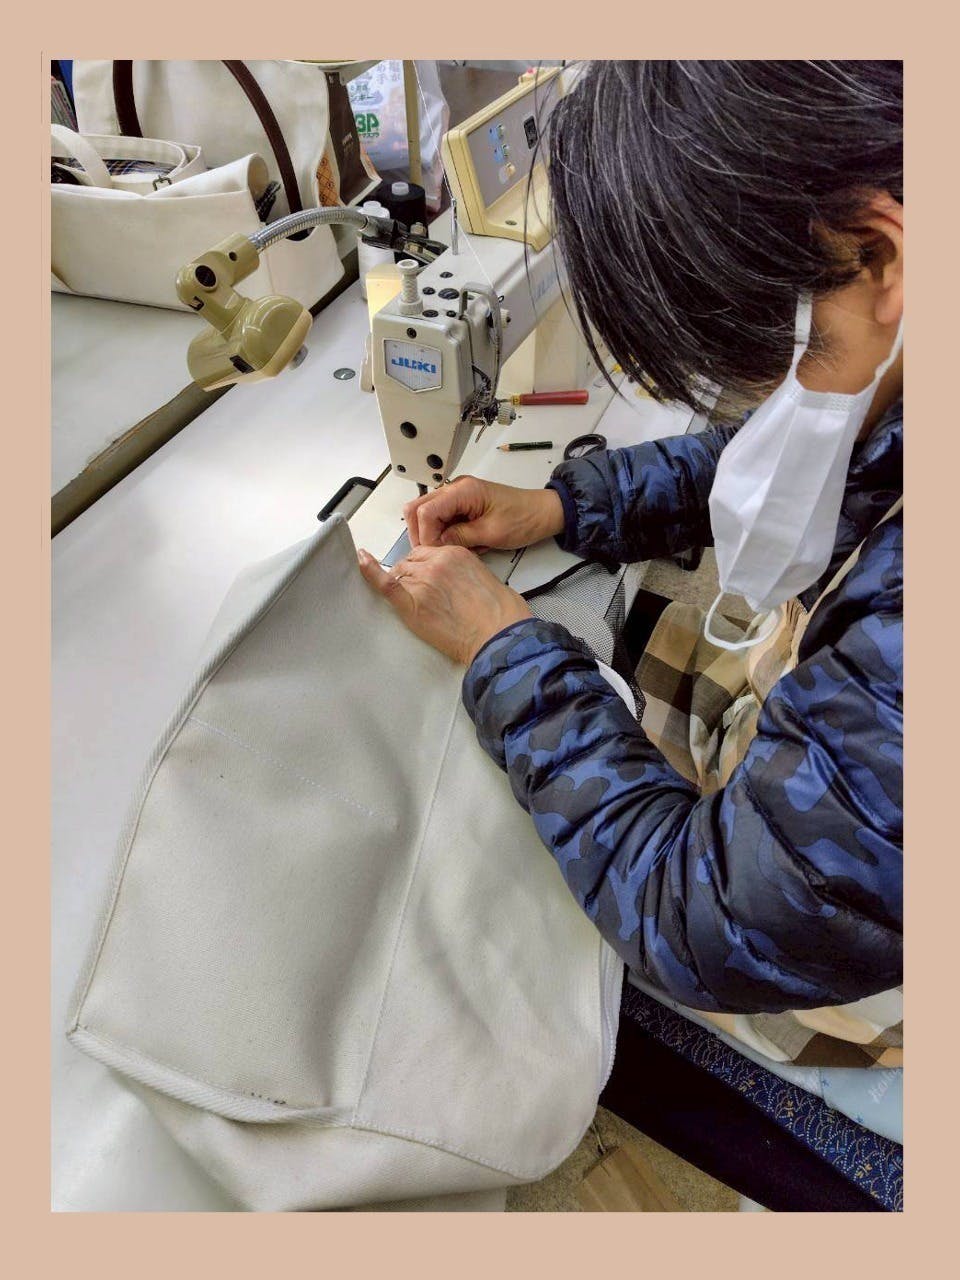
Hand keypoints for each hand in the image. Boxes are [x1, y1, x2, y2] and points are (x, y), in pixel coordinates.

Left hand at [357, 543, 531, 665]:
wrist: (500, 635)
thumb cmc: (500, 613)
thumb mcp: (484, 577)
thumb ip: (461, 571)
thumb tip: (450, 579)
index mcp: (455, 553)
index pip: (424, 553)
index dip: (423, 567)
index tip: (426, 578)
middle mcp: (435, 563)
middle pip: (409, 564)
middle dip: (412, 577)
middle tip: (426, 598)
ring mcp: (422, 582)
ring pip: (399, 575)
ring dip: (403, 586)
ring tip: (421, 606)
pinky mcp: (412, 604)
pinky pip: (385, 583)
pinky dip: (370, 571)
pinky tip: (361, 559)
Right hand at [403, 476, 564, 550]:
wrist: (543, 513)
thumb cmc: (524, 519)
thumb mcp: (491, 533)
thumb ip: (459, 538)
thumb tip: (435, 546)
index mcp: (463, 490)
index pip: (425, 511)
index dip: (425, 535)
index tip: (434, 553)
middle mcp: (455, 489)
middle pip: (418, 509)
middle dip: (422, 534)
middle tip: (435, 554)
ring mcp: (457, 496)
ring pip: (427, 515)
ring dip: (435, 535)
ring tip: (454, 549)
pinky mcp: (462, 505)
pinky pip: (442, 520)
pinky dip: (446, 534)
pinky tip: (463, 544)